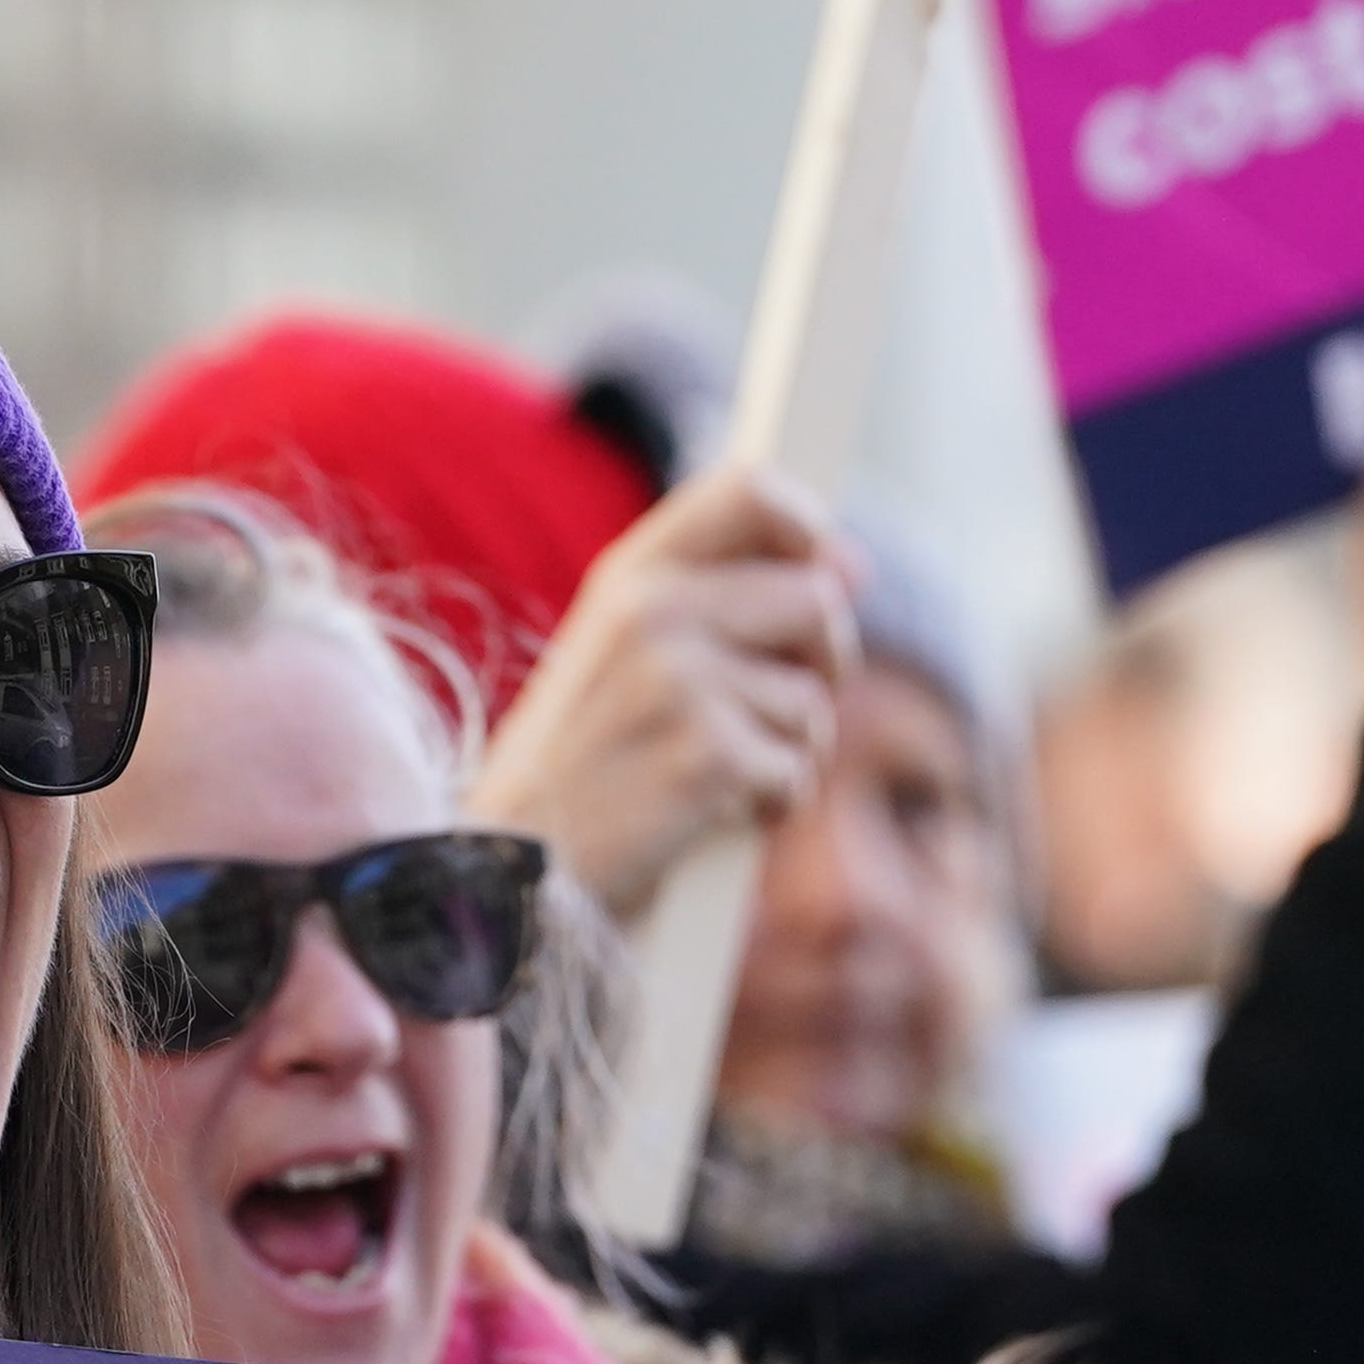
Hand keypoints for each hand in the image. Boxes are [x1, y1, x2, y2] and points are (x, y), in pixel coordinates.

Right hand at [471, 466, 860, 922]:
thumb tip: (854, 566)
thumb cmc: (584, 765)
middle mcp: (651, 610)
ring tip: (711, 774)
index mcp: (629, 575)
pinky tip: (708, 816)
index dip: (809, 532)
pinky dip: (769, 806)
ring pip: (813, 698)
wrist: (510, 873)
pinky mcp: (708, 756)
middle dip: (820, 665)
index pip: (755, 490)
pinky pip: (799, 771)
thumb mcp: (628, 653)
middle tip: (757, 714)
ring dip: (787, 750)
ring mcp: (678, 682)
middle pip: (817, 600)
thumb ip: (731, 594)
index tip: (813, 577)